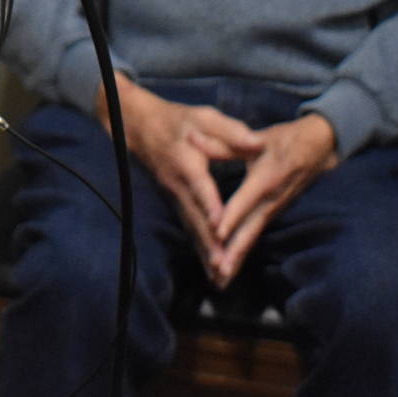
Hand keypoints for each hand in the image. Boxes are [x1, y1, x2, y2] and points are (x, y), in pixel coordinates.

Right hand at [109, 76, 265, 268]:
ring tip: (220, 278)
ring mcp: (174, 197)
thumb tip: (258, 144)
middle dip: (210, 245)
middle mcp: (178, 186)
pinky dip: (199, 249)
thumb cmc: (178, 121)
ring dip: (205, 254)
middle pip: (196, 219)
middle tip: (224, 269)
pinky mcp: (175, 203)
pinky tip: (210, 268)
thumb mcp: (204, 118)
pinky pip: (189, 229)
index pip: (201, 187)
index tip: (220, 226)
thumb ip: (231, 132)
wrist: (139, 127)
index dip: (210, 206)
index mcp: (188, 162)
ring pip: (192, 229)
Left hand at [206, 112, 337, 286]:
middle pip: (251, 228)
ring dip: (238, 257)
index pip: (245, 200)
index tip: (217, 233)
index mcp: (267, 178)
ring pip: (253, 236)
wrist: (318, 148)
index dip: (232, 216)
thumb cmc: (284, 140)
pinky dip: (242, 251)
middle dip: (235, 251)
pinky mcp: (271, 213)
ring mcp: (273, 209)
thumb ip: (224, 143)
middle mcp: (271, 199)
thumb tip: (193, 137)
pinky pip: (255, 234)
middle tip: (219, 270)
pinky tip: (230, 266)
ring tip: (221, 277)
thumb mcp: (256, 138)